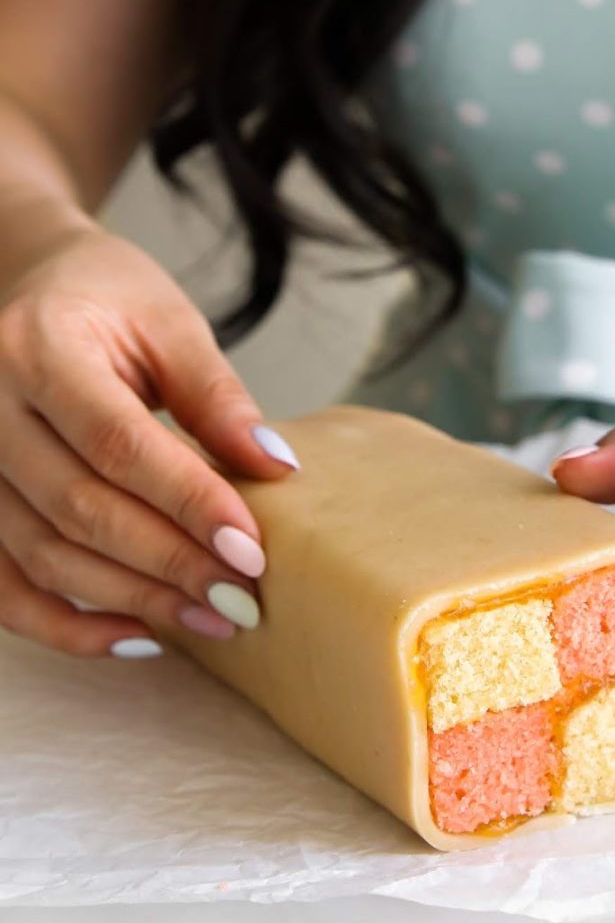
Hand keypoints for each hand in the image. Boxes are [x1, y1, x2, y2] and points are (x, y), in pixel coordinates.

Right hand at [0, 221, 298, 658]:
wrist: (27, 286)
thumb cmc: (104, 297)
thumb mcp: (167, 322)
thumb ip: (216, 395)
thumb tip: (277, 470)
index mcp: (37, 348)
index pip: (116, 443)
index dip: (187, 501)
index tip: (251, 549)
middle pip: (79, 508)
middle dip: (168, 562)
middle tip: (243, 598)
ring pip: (43, 554)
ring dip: (131, 599)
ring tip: (212, 620)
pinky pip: (3, 587)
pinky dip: (65, 625)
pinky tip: (137, 636)